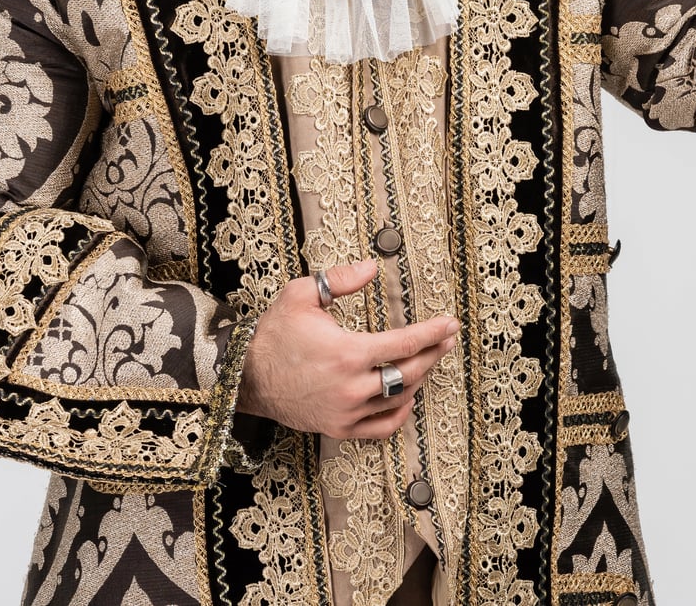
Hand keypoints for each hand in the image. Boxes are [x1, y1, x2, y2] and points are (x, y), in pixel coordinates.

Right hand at [238, 258, 459, 439]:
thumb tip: (371, 267)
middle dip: (434, 353)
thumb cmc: (273, 335)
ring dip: (419, 379)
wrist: (244, 377)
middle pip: (409, 371)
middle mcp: (352, 386)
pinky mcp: (339, 427)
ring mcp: (347, 411)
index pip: (405, 343)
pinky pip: (382, 427)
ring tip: (427, 360)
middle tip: (448, 339)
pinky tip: (406, 397)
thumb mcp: (301, 295)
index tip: (450, 324)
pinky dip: (399, 413)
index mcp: (348, 353)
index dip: (433, 332)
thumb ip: (339, 280)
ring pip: (399, 398)